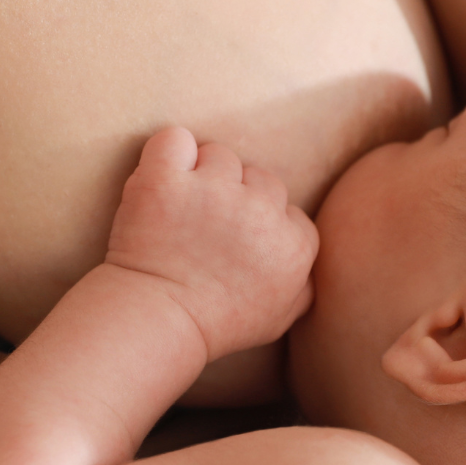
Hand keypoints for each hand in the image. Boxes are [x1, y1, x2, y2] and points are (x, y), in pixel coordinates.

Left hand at [106, 126, 318, 355]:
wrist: (157, 320)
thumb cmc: (218, 324)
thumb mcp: (277, 319)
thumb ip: (302, 287)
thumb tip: (308, 267)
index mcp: (294, 246)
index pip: (289, 210)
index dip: (263, 223)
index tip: (237, 245)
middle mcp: (261, 212)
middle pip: (261, 177)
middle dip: (239, 197)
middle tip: (209, 228)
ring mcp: (214, 191)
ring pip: (220, 156)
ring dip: (203, 175)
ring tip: (183, 211)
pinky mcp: (167, 178)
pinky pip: (175, 140)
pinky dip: (168, 154)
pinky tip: (164, 181)